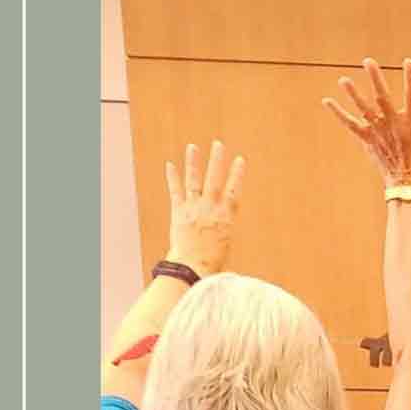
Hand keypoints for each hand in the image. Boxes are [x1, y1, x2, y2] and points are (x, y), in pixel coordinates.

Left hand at [163, 140, 245, 276]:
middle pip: (214, 179)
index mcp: (226, 216)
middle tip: (218, 144)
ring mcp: (193, 208)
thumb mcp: (225, 244)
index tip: (240, 159)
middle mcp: (210, 208)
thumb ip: (224, 230)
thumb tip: (226, 232)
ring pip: (194, 180)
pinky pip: (175, 191)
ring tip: (193, 147)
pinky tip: (170, 164)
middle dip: (217, 160)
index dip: (237, 174)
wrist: (193, 265)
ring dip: (193, 162)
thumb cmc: (213, 261)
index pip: (234, 190)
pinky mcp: (178, 212)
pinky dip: (172, 178)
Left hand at [322, 57, 410, 188]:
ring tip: (344, 80)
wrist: (410, 186)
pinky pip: (351, 125)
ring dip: (353, 94)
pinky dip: (339, 113)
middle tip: (368, 61)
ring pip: (364, 109)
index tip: (409, 62)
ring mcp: (379, 133)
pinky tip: (328, 101)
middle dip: (376, 78)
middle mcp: (393, 124)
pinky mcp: (368, 141)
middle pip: (383, 97)